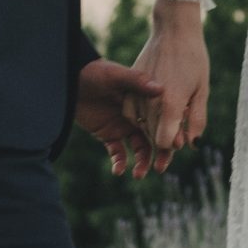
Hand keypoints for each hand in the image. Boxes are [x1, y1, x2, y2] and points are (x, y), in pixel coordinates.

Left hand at [74, 59, 168, 176]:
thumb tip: (161, 89)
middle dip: (160, 154)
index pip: (164, 118)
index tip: (177, 145)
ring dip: (141, 162)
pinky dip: (119, 162)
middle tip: (160, 168)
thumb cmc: (96, 72)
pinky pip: (118, 152)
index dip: (172, 131)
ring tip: (138, 175)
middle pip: (156, 137)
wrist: (70, 80)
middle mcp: (139, 115)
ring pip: (140, 148)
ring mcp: (124, 126)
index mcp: (146, 100)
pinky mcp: (109, 135)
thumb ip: (137, 81)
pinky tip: (118, 170)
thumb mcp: (116, 75)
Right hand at [126, 2, 211, 154]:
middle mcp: (151, 101)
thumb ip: (197, 120)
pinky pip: (129, 112)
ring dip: (152, 128)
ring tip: (166, 117)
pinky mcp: (130, 85)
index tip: (180, 137)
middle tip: (176, 129)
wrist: (175, 31)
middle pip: (152, 136)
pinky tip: (151, 111)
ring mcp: (138, 92)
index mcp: (171, 103)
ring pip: (140, 126)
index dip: (173, 146)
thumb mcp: (202, 90)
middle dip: (164, 140)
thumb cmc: (194, 59)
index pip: (164, 142)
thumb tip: (191, 144)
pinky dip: (138, 117)